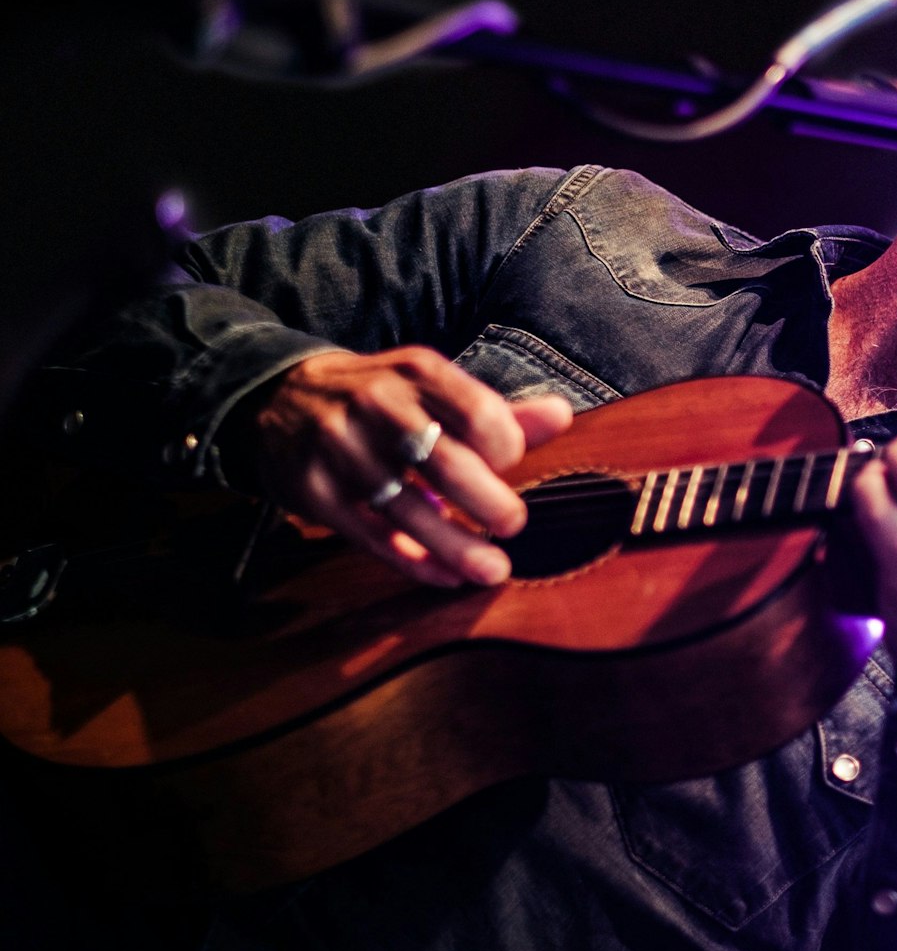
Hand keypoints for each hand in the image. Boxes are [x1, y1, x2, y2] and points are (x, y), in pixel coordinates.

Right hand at [246, 347, 572, 586]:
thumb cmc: (382, 398)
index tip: (508, 465)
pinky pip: (372, 536)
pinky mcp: (314, 493)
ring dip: (457, 547)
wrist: (279, 397)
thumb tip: (562, 416)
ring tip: (493, 570)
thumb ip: (499, 410)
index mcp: (417, 373)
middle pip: (444, 463)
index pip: (478, 412)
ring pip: (407, 509)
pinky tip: (448, 576)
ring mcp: (340, 451)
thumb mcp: (433, 388)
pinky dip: (414, 561)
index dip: (505, 446)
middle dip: (488, 501)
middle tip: (514, 524)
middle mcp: (376, 407)